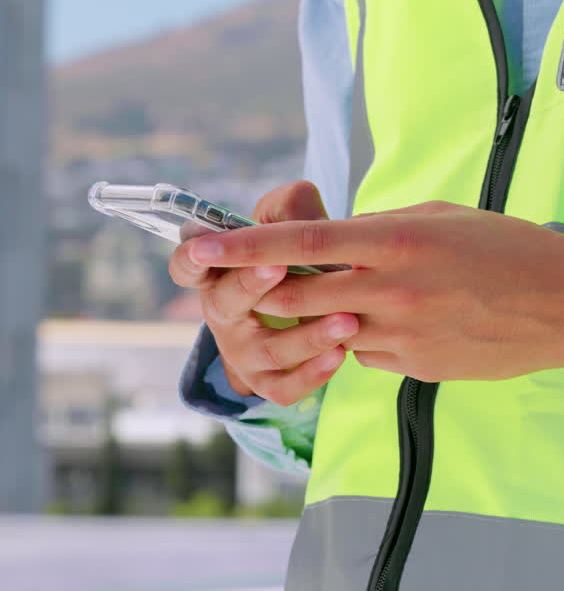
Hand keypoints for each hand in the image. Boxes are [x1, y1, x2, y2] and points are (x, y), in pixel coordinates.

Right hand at [169, 181, 357, 404]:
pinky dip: (312, 375)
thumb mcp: (291, 224)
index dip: (190, 258)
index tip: (202, 248)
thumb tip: (299, 206)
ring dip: (307, 335)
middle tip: (279, 265)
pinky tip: (341, 354)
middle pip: (227, 303)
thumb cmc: (297, 256)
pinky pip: (285, 387)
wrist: (318, 305)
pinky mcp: (269, 381)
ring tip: (347, 320)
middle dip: (251, 284)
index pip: (187, 266)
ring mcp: (244, 351)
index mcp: (219, 273)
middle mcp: (224, 314)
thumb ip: (291, 208)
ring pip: (268, 349)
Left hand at [181, 201, 563, 381]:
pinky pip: (367, 354)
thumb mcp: (440, 218)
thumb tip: (336, 240)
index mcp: (397, 241)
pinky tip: (416, 321)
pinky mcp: (415, 368)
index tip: (196, 249)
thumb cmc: (508, 248)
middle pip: (297, 298)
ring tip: (383, 294)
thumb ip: (380, 229)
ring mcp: (402, 335)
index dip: (242, 247)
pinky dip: (370, 337)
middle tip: (253, 284)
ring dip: (332, 315)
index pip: (302, 245)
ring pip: (330, 331)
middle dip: (266, 291)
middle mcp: (391, 290)